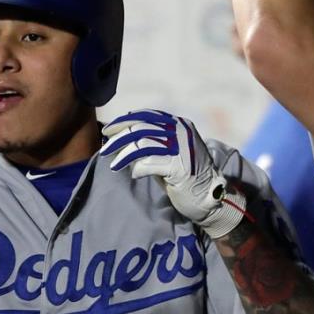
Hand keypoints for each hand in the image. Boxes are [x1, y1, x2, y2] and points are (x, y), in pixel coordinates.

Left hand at [100, 110, 246, 238]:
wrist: (209, 197)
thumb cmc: (183, 175)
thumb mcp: (167, 152)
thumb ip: (150, 142)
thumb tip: (118, 137)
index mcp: (179, 124)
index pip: (146, 115)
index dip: (124, 121)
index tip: (108, 130)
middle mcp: (181, 133)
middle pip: (141, 128)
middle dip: (119, 138)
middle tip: (105, 148)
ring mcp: (182, 149)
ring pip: (143, 145)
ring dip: (123, 155)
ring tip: (113, 164)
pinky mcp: (180, 168)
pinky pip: (149, 164)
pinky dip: (137, 169)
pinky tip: (134, 174)